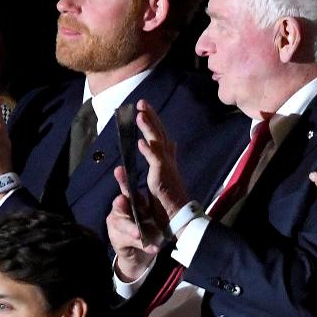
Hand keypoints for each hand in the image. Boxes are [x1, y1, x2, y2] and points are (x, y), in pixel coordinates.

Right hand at [107, 167, 163, 281]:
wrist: (142, 252)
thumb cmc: (147, 228)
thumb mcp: (150, 214)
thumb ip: (150, 202)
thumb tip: (160, 176)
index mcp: (130, 201)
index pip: (126, 188)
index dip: (122, 179)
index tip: (119, 170)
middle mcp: (120, 210)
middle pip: (119, 204)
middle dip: (121, 203)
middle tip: (123, 201)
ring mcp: (115, 225)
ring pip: (122, 224)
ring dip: (132, 229)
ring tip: (139, 234)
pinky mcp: (116, 239)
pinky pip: (128, 241)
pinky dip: (143, 245)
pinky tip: (153, 248)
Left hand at [136, 99, 188, 221]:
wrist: (177, 215)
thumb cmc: (169, 197)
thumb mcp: (167, 173)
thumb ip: (168, 157)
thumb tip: (172, 144)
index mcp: (167, 158)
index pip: (160, 134)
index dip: (153, 120)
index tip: (144, 108)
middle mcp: (168, 159)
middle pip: (160, 133)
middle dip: (151, 117)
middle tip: (141, 102)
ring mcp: (166, 166)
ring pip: (157, 142)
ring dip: (149, 128)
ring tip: (139, 115)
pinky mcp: (162, 176)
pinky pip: (155, 161)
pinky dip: (148, 150)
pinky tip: (140, 142)